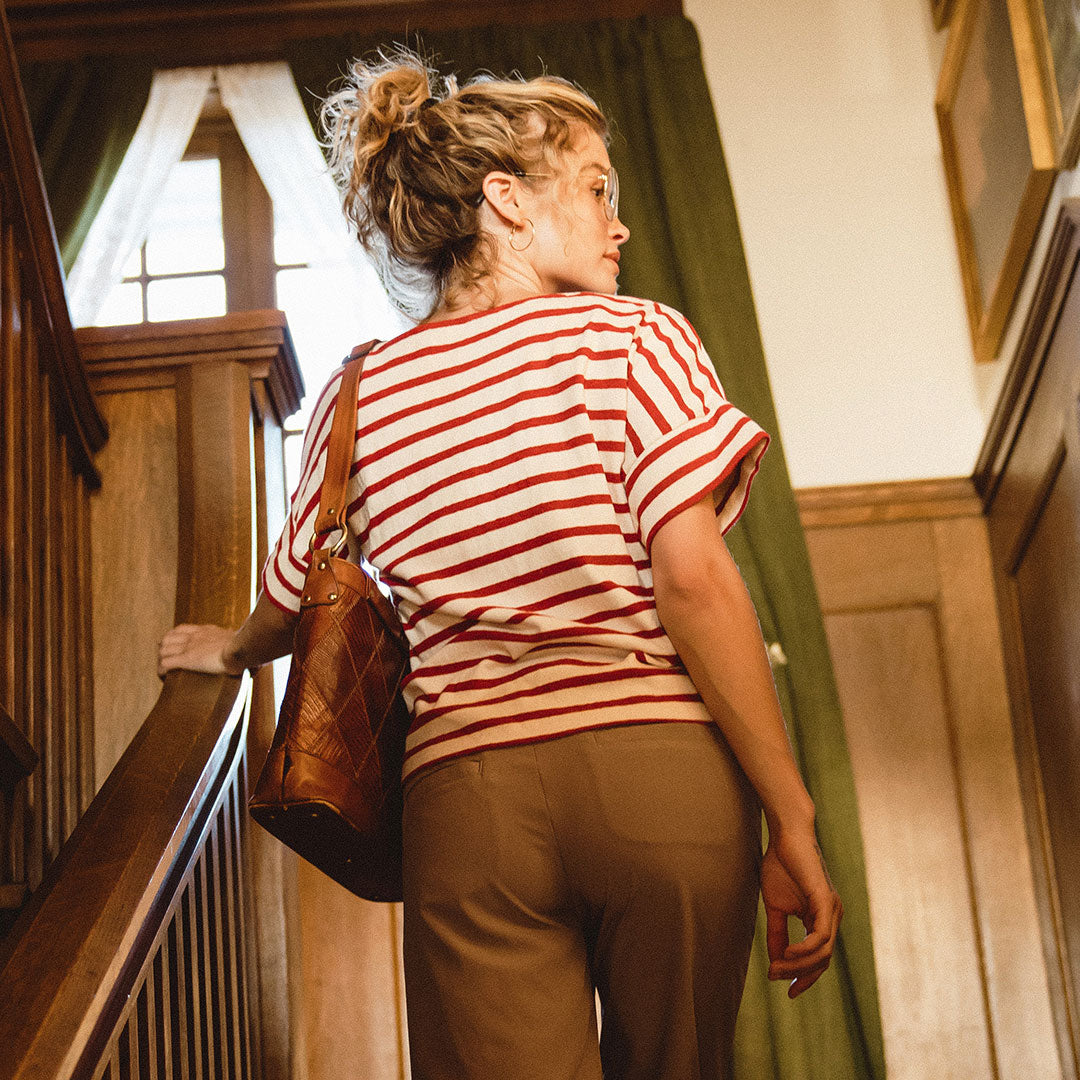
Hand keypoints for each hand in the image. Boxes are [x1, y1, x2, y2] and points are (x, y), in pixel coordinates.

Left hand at [158, 624, 242, 677]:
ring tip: (164, 670)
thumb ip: (240, 647)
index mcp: (207, 631)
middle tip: (166, 659)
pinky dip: (161, 670)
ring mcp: (189, 647)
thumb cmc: (247, 648)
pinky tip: (163, 676)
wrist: (242, 648)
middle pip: (168, 638)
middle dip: (164, 648)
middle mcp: (195, 636)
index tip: (175, 645)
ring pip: (163, 650)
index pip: (182, 629)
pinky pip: (165, 664)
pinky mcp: (187, 659)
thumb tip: (254, 659)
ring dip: (161, 659)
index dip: (174, 637)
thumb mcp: (241, 642)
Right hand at [760, 824, 841, 997]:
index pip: (819, 957)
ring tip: (777, 967)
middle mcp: (832, 917)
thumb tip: (775, 961)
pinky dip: (805, 949)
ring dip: (799, 964)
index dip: (804, 976)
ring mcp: (832, 910)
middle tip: (777, 979)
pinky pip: (821, 935)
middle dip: (800, 974)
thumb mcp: (775, 907)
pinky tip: (788, 953)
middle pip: (822, 960)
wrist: (785, 837)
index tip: (787, 991)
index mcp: (821, 918)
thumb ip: (778, 933)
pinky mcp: (826, 901)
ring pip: (823, 952)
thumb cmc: (781, 865)